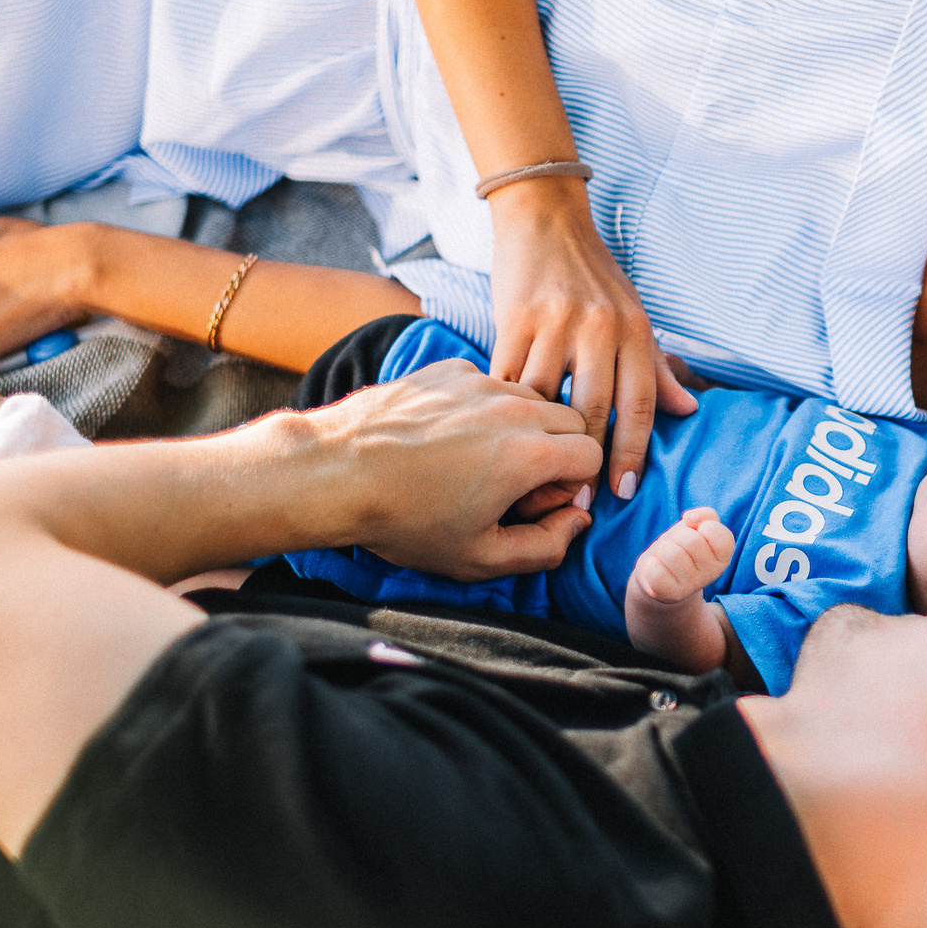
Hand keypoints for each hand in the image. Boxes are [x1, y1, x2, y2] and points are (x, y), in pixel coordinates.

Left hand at [317, 357, 604, 581]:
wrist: (334, 472)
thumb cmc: (404, 519)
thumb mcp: (479, 557)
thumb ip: (545, 547)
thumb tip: (576, 523)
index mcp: (531, 452)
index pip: (592, 455)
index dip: (574, 487)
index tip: (536, 505)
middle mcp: (514, 406)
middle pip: (571, 420)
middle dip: (558, 454)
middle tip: (514, 486)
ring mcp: (480, 382)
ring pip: (532, 398)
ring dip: (524, 428)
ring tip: (480, 462)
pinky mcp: (449, 370)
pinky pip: (491, 385)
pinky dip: (486, 409)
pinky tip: (449, 439)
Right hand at [485, 182, 696, 502]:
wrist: (544, 220)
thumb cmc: (594, 276)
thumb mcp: (634, 316)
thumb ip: (657, 368)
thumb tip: (689, 412)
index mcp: (634, 330)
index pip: (640, 404)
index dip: (634, 452)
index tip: (625, 492)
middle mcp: (599, 327)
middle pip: (592, 409)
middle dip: (584, 460)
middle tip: (575, 500)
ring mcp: (555, 322)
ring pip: (544, 398)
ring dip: (536, 440)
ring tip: (531, 475)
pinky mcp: (514, 317)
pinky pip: (508, 375)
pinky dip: (504, 406)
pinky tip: (499, 431)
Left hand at [625, 507, 734, 670]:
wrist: (661, 577)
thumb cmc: (682, 547)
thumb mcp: (698, 526)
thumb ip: (706, 514)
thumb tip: (690, 518)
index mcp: (723, 557)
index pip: (716, 532)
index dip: (701, 525)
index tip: (696, 533)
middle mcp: (712, 573)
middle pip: (690, 540)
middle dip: (677, 537)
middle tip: (676, 546)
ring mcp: (692, 586)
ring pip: (671, 553)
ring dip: (662, 549)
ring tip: (665, 557)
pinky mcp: (670, 595)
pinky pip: (656, 570)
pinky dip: (651, 564)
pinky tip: (657, 570)